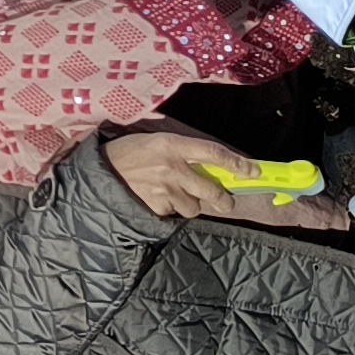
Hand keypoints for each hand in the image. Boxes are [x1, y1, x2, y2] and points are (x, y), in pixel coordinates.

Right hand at [102, 126, 346, 231]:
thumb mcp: (156, 141)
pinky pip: (174, 214)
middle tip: (225, 202)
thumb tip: (213, 165)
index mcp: (173, 145)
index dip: (238, 163)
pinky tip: (156, 199)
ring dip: (189, 203)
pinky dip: (169, 210)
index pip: (214, 153)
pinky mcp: (156, 207)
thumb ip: (183, 151)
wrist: (100, 171)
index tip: (254, 171)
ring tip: (173, 195)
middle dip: (223, 200)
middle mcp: (172, 168)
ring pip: (194, 206)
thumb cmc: (129, 152)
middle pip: (212, 190)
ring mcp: (164, 190)